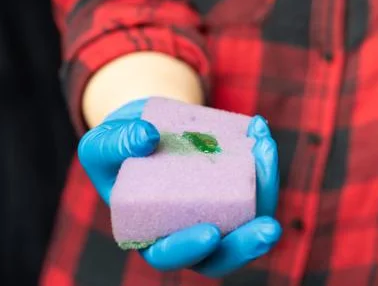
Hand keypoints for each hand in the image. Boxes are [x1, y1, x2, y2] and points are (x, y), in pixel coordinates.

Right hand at [78, 98, 280, 276]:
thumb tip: (147, 137)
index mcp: (149, 233)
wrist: (143, 130)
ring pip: (248, 218)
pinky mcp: (230, 187)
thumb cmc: (117, 148)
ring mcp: (214, 209)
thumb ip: (115, 143)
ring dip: (266, 190)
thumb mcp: (101, 143)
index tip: (209, 232)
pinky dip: (261, 159)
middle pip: (222, 252)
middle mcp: (186, 228)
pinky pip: (254, 183)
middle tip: (270, 229)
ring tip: (265, 148)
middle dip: (248, 243)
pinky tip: (259, 129)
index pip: (168, 254)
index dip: (189, 249)